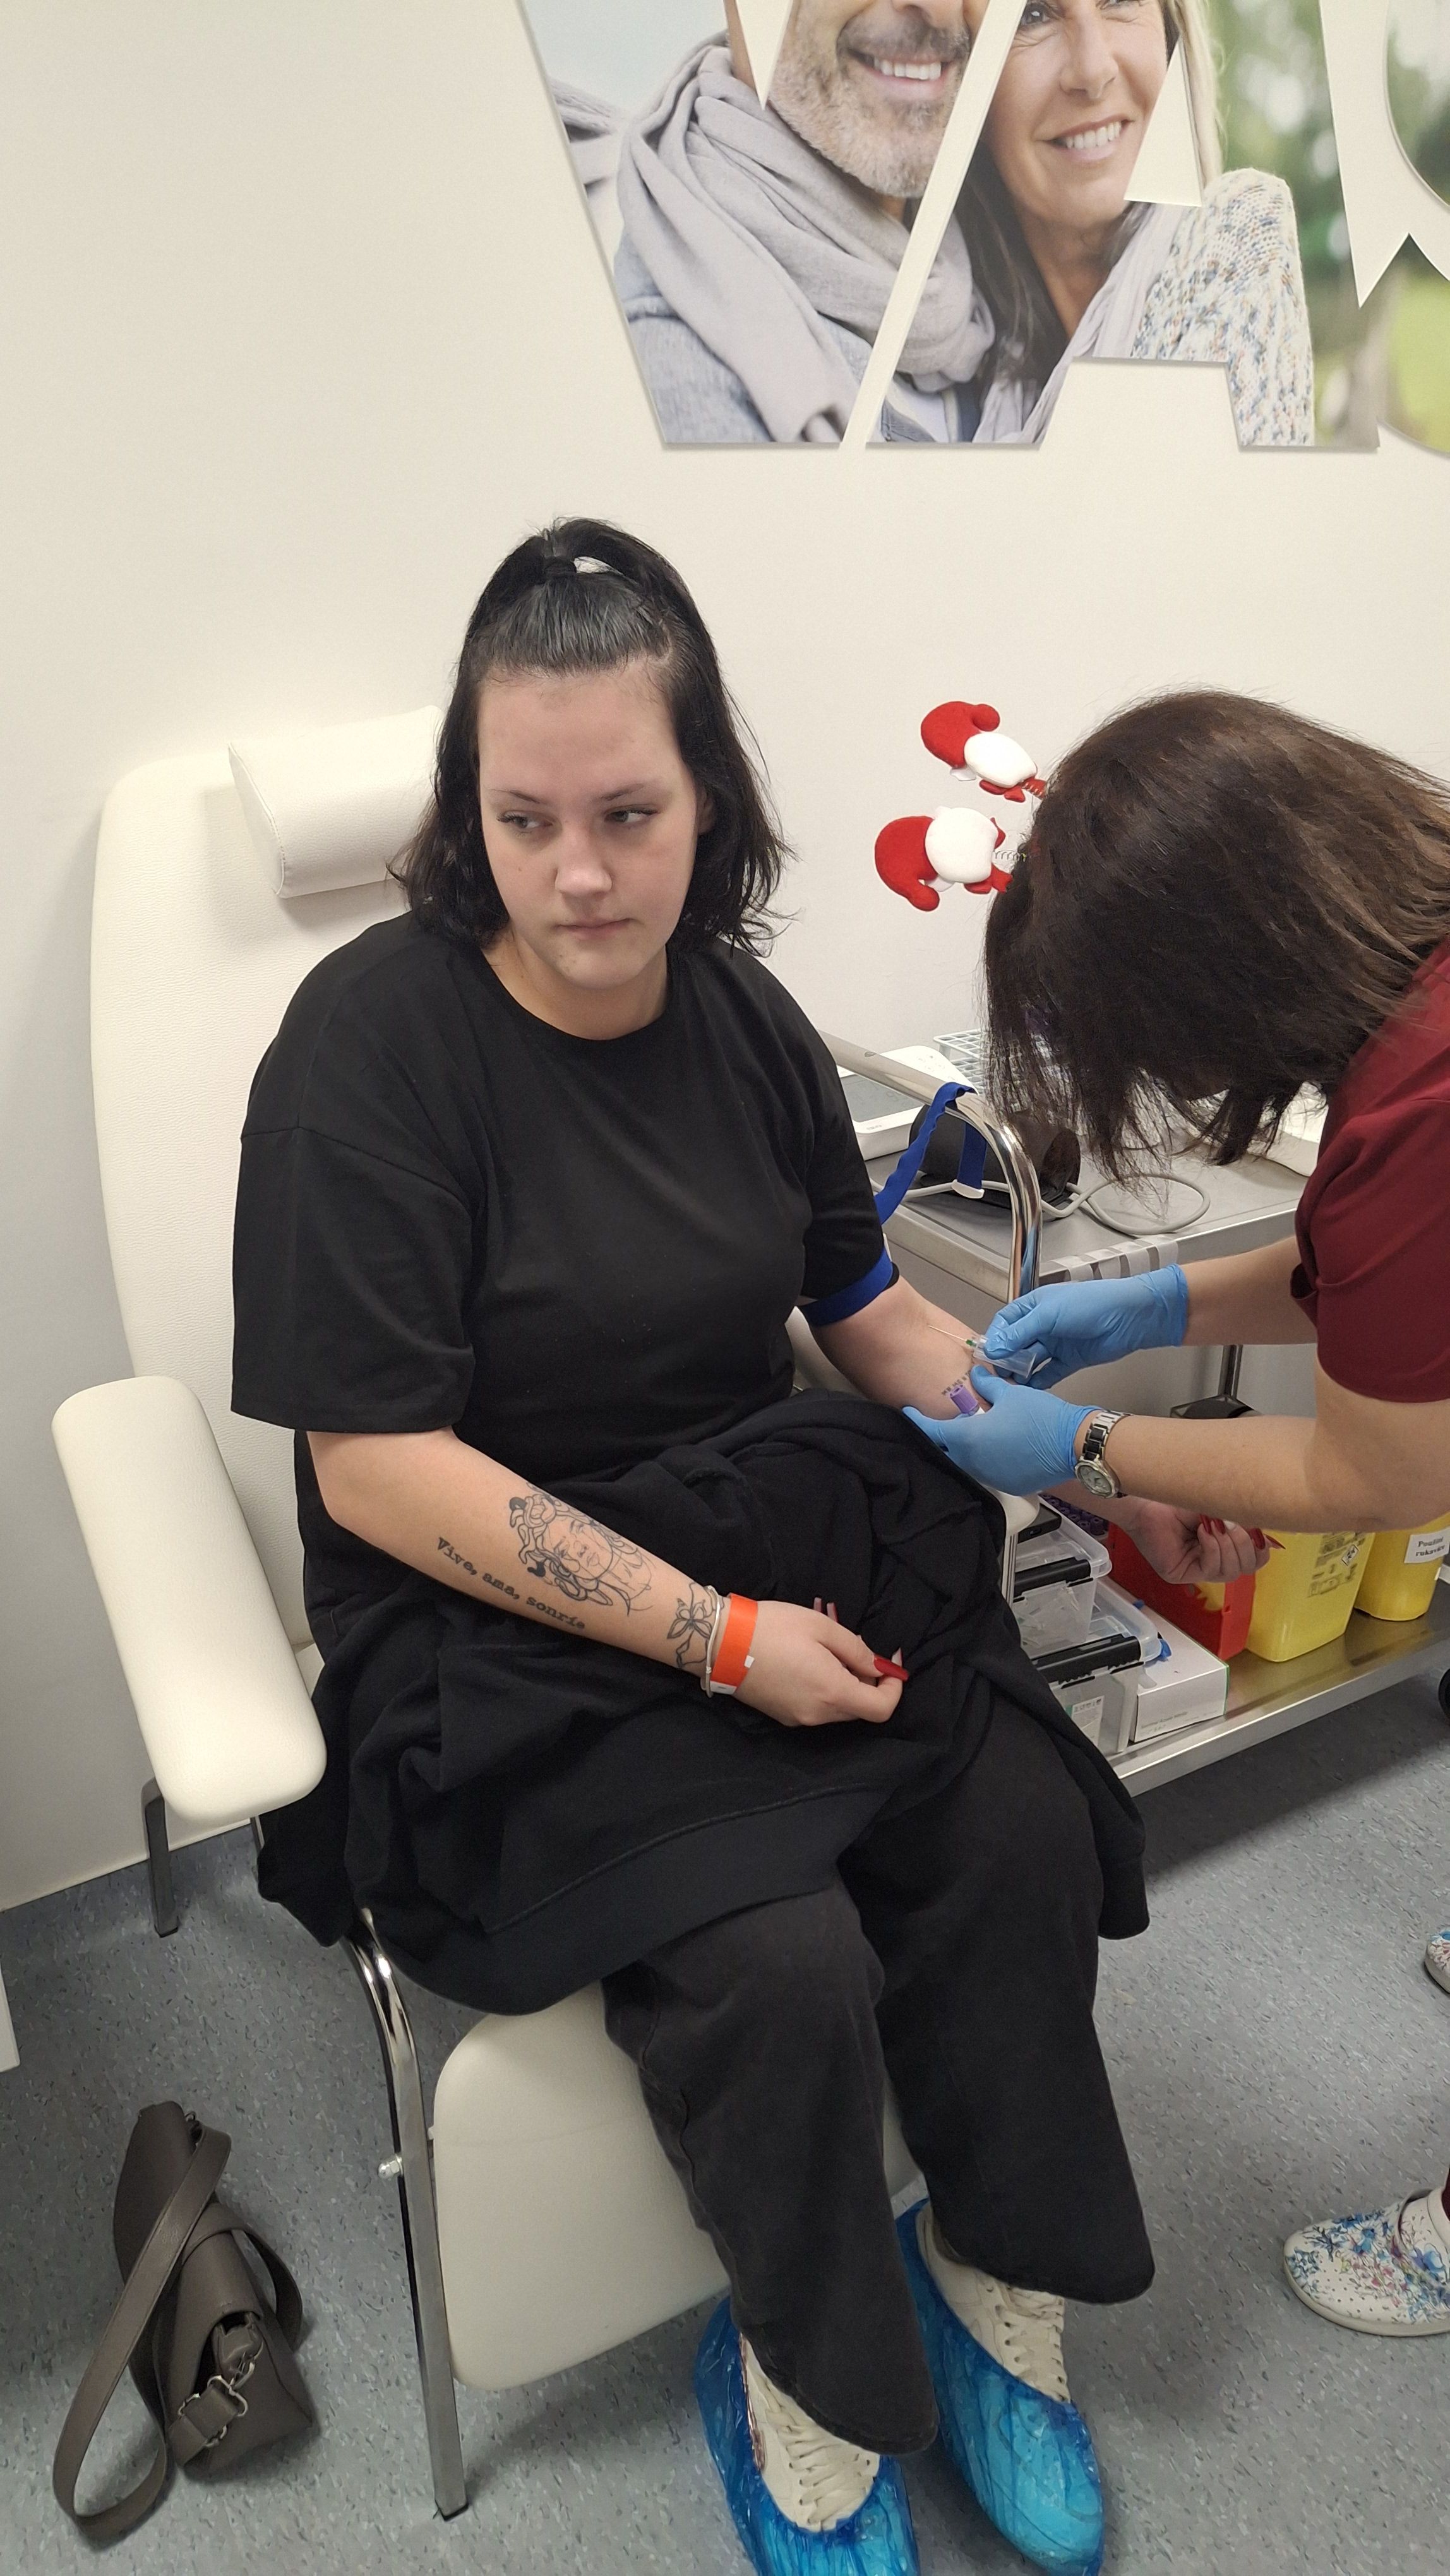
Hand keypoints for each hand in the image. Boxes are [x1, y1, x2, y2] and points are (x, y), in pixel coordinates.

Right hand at [734, 1598, 905, 1729]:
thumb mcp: (822, 1627)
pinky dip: (826, 1690)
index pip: (882, 1709)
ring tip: (830, 1651)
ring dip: (846, 1684)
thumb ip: (857, 1650)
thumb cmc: (773, 1628)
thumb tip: (878, 1666)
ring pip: (839, 1708)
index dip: (894, 1687)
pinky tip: (810, 1663)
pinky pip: (818, 1708)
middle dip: (869, 1682)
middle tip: (857, 1648)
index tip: (890, 1660)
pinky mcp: (784, 1716)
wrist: (721, 1643)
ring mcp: (799, 1718)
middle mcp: (819, 1714)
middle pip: (861, 1709)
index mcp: (833, 1692)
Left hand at [905, 1371, 1091, 1497]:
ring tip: (975, 1432)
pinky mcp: (1008, 1486)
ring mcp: (990, 1477)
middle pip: (947, 1450)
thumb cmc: (1040, 1415)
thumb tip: (976, 1374)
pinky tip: (996, 1447)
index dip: (917, 1420)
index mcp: (967, 1439)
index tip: (906, 1412)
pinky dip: (985, 1459)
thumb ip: (987, 1386)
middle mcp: (973, 1463)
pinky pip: (988, 1471)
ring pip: (967, 1463)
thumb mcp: (1010, 1394)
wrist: (1074, 1445)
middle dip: (944, 1436)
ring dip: (966, 1449)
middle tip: (949, 1420)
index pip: (931, 1431)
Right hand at [982, 1268, 1188, 1387]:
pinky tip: (1028, 1392)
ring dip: (1020, 1373)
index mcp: (1035, 1306)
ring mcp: (1056, 1343)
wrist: (1130, 1316)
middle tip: (996, 1375)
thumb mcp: (1049, 1314)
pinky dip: (1037, 1382)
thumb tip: (993, 1348)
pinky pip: (1048, 1373)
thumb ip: (1020, 1333)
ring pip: (1030, 1361)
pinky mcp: (1069, 1361)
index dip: (995, 1338)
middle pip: (1015, 1344)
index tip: (986, 1355)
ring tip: (1010, 1386)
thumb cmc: (1091, 1304)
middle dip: (1005, 1359)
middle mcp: (1042, 1325)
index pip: (1005, 1322)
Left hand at [1117, 1500, 1270, 1586]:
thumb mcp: (1220, 1508)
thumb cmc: (1180, 1499)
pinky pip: (1211, 1569)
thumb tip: (1274, 1538)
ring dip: (1228, 1545)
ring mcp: (1196, 1570)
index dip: (1261, 1548)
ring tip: (1215, 1525)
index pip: (1254, 1560)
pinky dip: (1212, 1548)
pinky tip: (1203, 1532)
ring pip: (1231, 1571)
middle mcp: (1212, 1561)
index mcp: (1224, 1547)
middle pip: (1247, 1568)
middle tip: (1235, 1524)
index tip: (1258, 1529)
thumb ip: (1245, 1522)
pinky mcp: (1181, 1575)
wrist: (1148, 1497)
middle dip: (1246, 1545)